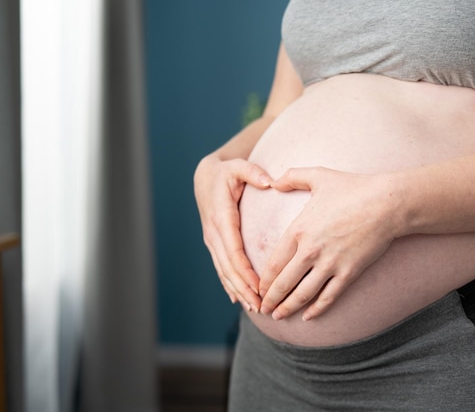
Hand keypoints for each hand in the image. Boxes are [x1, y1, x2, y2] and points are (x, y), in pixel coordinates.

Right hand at [194, 154, 272, 311]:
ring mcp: (212, 241)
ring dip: (238, 291)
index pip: (234, 250)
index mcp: (222, 218)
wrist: (205, 177)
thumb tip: (269, 182)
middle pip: (228, 267)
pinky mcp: (214, 244)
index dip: (245, 271)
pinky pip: (221, 268)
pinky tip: (238, 299)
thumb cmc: (226, 172)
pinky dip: (229, 284)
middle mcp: (214, 233)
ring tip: (254, 308)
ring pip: (224, 271)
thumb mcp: (238, 166)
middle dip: (244, 289)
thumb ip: (253, 172)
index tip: (259, 287)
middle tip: (261, 306)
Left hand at [259, 167, 400, 320]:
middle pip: (284, 283)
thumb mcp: (318, 176)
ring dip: (288, 308)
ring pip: (303, 294)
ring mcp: (330, 264)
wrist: (387, 203)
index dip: (264, 281)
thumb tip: (272, 181)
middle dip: (271, 300)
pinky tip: (308, 317)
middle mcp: (310, 251)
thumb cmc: (353, 187)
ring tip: (278, 316)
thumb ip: (292, 177)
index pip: (274, 263)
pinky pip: (329, 296)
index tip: (258, 289)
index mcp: (298, 230)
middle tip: (263, 309)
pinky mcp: (349, 272)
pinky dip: (317, 309)